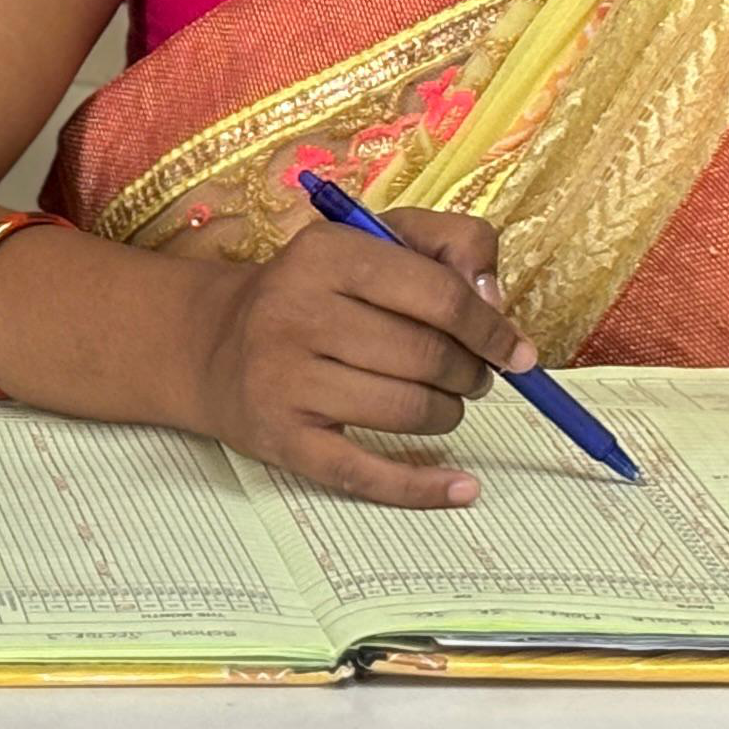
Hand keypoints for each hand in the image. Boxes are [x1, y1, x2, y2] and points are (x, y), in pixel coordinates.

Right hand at [188, 207, 528, 507]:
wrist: (214, 343)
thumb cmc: (315, 291)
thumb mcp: (373, 241)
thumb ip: (448, 244)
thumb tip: (494, 301)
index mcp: (325, 254)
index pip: (439, 295)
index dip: (491, 328)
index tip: (513, 350)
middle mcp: (296, 312)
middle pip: (428, 357)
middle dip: (470, 373)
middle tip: (469, 375)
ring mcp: (285, 379)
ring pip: (409, 411)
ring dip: (447, 413)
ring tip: (440, 402)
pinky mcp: (282, 438)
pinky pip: (368, 474)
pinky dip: (424, 487)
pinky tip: (462, 487)